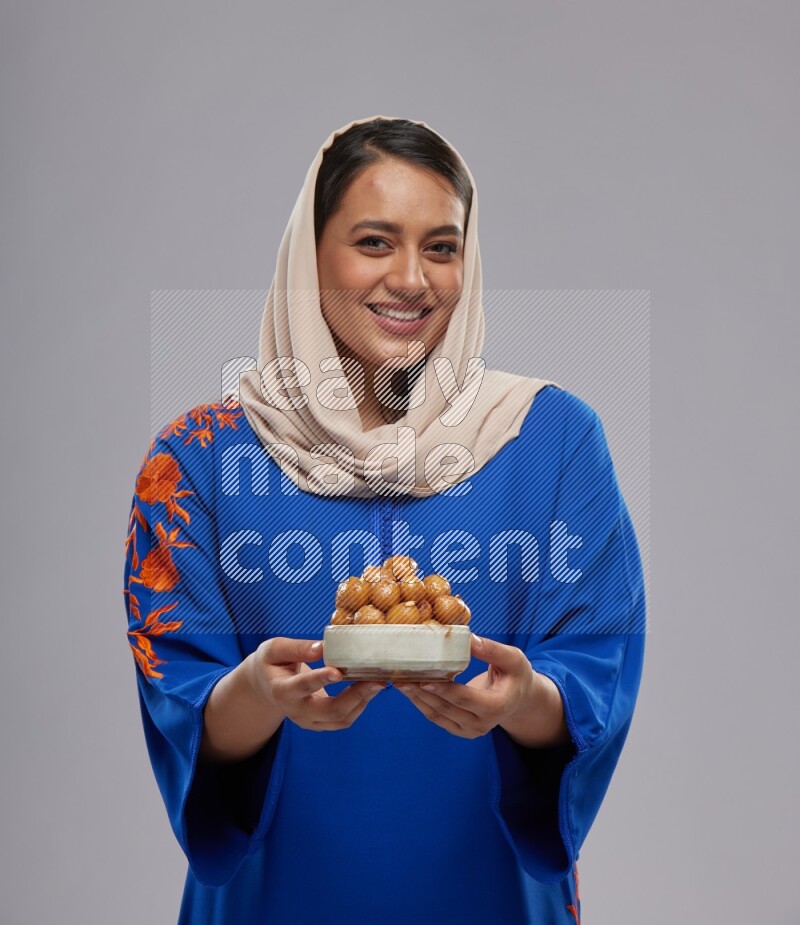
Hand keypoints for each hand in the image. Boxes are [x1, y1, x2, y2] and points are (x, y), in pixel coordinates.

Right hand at [250, 637, 384, 730]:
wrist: (265, 686)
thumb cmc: (271, 662)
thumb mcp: (275, 649)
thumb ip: (296, 648)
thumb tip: (323, 647)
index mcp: (282, 690)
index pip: (303, 686)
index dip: (321, 680)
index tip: (339, 671)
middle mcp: (296, 711)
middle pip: (330, 710)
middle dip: (355, 696)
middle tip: (375, 680)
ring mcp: (308, 721)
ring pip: (341, 719)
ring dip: (362, 701)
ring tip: (378, 682)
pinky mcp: (319, 723)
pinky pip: (343, 720)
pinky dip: (359, 705)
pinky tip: (369, 688)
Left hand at [396, 634, 562, 743]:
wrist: (519, 697)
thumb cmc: (516, 674)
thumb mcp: (513, 658)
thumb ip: (492, 649)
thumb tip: (468, 638)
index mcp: (497, 707)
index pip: (465, 699)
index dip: (443, 689)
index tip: (424, 678)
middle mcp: (482, 724)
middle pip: (446, 708)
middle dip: (422, 692)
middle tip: (401, 675)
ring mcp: (470, 730)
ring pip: (437, 715)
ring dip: (416, 698)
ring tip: (399, 680)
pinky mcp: (460, 729)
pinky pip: (436, 717)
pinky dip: (421, 703)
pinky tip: (409, 688)